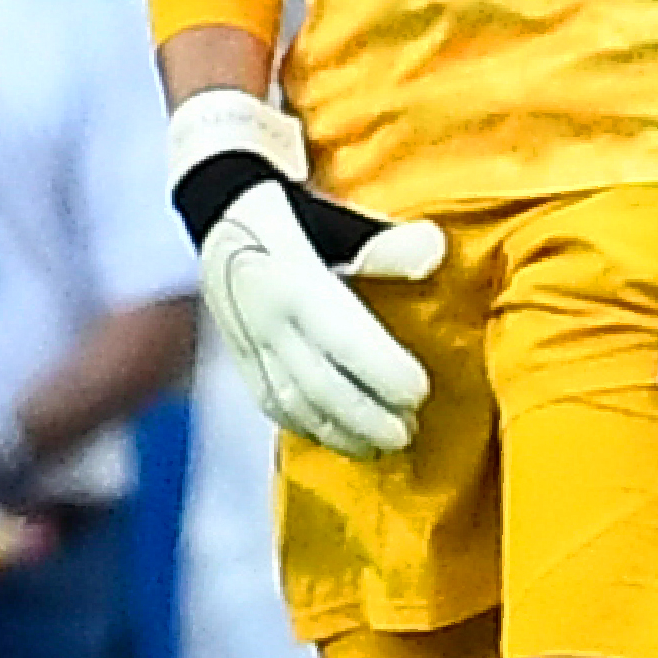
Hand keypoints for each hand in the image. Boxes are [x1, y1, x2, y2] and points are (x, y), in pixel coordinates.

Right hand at [168, 89, 445, 456]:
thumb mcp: (338, 215)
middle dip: (366, 418)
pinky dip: (306, 427)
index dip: (382, 372)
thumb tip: (434, 252)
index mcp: (297, 283)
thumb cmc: (296, 212)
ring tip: (382, 448)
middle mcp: (268, 320)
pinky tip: (336, 439)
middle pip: (320, 385)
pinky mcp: (239, 356)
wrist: (222, 209)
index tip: (420, 393)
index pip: (343, 340)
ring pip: (293, 403)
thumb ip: (383, 241)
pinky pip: (270, 402)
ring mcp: (249, 343)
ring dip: (340, 432)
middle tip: (408, 435)